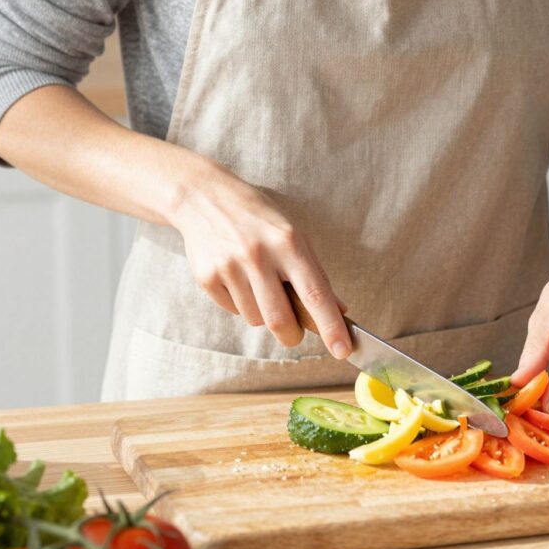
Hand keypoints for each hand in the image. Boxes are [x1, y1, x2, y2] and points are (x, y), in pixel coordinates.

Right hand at [169, 167, 351, 357]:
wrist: (205, 197)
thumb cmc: (259, 219)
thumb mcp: (294, 235)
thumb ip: (315, 275)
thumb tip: (339, 312)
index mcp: (288, 243)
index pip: (315, 294)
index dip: (331, 326)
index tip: (343, 350)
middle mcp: (259, 255)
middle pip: (280, 320)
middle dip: (291, 335)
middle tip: (294, 333)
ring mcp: (229, 266)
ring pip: (255, 319)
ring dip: (263, 313)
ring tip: (257, 284)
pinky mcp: (207, 277)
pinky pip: (233, 310)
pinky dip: (241, 304)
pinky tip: (237, 277)